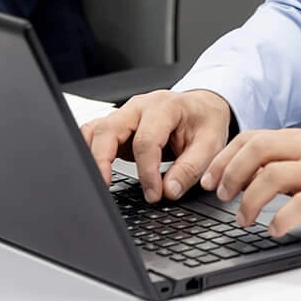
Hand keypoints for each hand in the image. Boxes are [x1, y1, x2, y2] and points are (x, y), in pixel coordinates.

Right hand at [80, 89, 234, 203]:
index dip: (147, 172)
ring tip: (96, 182)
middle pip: (109, 129)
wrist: (202, 106)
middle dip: (103, 160)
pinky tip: (94, 171)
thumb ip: (191, 168)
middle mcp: (139, 106)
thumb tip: (169, 191)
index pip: (146, 140)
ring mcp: (125, 114)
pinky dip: (89, 151)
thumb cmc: (204, 122)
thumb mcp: (210, 144)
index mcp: (164, 107)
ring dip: (91, 155)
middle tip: (105, 187)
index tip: (154, 194)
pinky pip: (94, 134)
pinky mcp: (118, 125)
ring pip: (95, 130)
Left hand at [204, 128, 300, 239]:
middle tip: (220, 195)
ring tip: (243, 219)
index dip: (224, 157)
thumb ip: (285, 163)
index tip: (210, 178)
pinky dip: (279, 220)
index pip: (253, 138)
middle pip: (257, 150)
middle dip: (230, 173)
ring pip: (271, 176)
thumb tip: (246, 176)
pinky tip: (273, 230)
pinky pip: (298, 206)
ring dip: (249, 201)